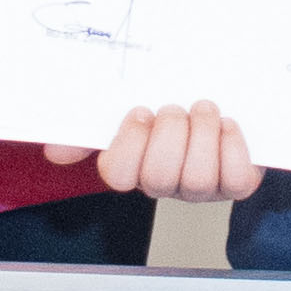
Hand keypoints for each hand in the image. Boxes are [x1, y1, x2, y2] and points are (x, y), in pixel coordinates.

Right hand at [89, 102, 262, 202]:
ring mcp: (200, 188)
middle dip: (170, 134)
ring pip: (197, 179)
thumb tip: (55, 151)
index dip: (130, 144)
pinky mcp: (235, 184)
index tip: (141, 112)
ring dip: (202, 134)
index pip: (118, 175)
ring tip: (204, 109)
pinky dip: (233, 147)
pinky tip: (227, 125)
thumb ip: (92, 127)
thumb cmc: (172, 109)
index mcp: (133, 164)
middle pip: (158, 177)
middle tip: (176, 108)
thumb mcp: (131, 110)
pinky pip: (235, 180)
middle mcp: (165, 182)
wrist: (226, 102)